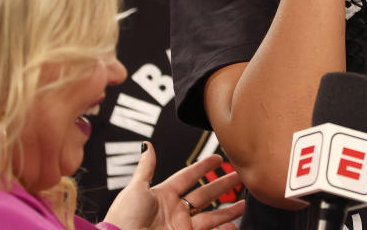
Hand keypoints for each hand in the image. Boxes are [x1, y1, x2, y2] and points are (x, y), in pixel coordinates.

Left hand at [104, 143, 243, 229]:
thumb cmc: (122, 218)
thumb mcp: (135, 189)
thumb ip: (146, 168)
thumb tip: (146, 145)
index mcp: (163, 195)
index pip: (187, 177)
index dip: (202, 167)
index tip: (218, 158)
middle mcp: (174, 210)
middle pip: (204, 194)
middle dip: (222, 185)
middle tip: (239, 177)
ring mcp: (181, 226)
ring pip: (211, 215)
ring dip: (228, 209)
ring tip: (244, 203)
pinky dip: (222, 229)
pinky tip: (233, 225)